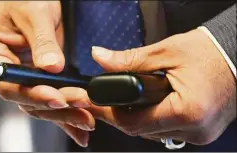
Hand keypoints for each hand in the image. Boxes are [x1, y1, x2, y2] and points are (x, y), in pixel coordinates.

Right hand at [0, 1, 93, 146]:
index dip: (33, 94)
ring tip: (87, 120)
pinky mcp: (37, 78)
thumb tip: (52, 68)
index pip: (8, 84)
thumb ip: (42, 42)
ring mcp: (21, 77)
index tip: (57, 97)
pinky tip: (79, 122)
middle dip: (56, 106)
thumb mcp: (34, 13)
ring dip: (64, 113)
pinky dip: (65, 110)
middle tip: (82, 108)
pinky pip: (49, 97)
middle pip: (26, 99)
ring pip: (39, 103)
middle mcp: (3, 71)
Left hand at [50, 29, 235, 144]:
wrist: (236, 56)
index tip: (93, 104)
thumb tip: (101, 58)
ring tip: (124, 101)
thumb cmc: (210, 52)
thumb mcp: (166, 51)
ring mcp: (199, 134)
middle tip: (105, 100)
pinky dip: (152, 120)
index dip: (109, 113)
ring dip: (135, 118)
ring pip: (152, 134)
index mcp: (187, 110)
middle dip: (119, 116)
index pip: (134, 122)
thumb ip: (130, 59)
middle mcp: (195, 129)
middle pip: (141, 131)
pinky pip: (166, 131)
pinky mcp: (200, 132)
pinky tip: (147, 106)